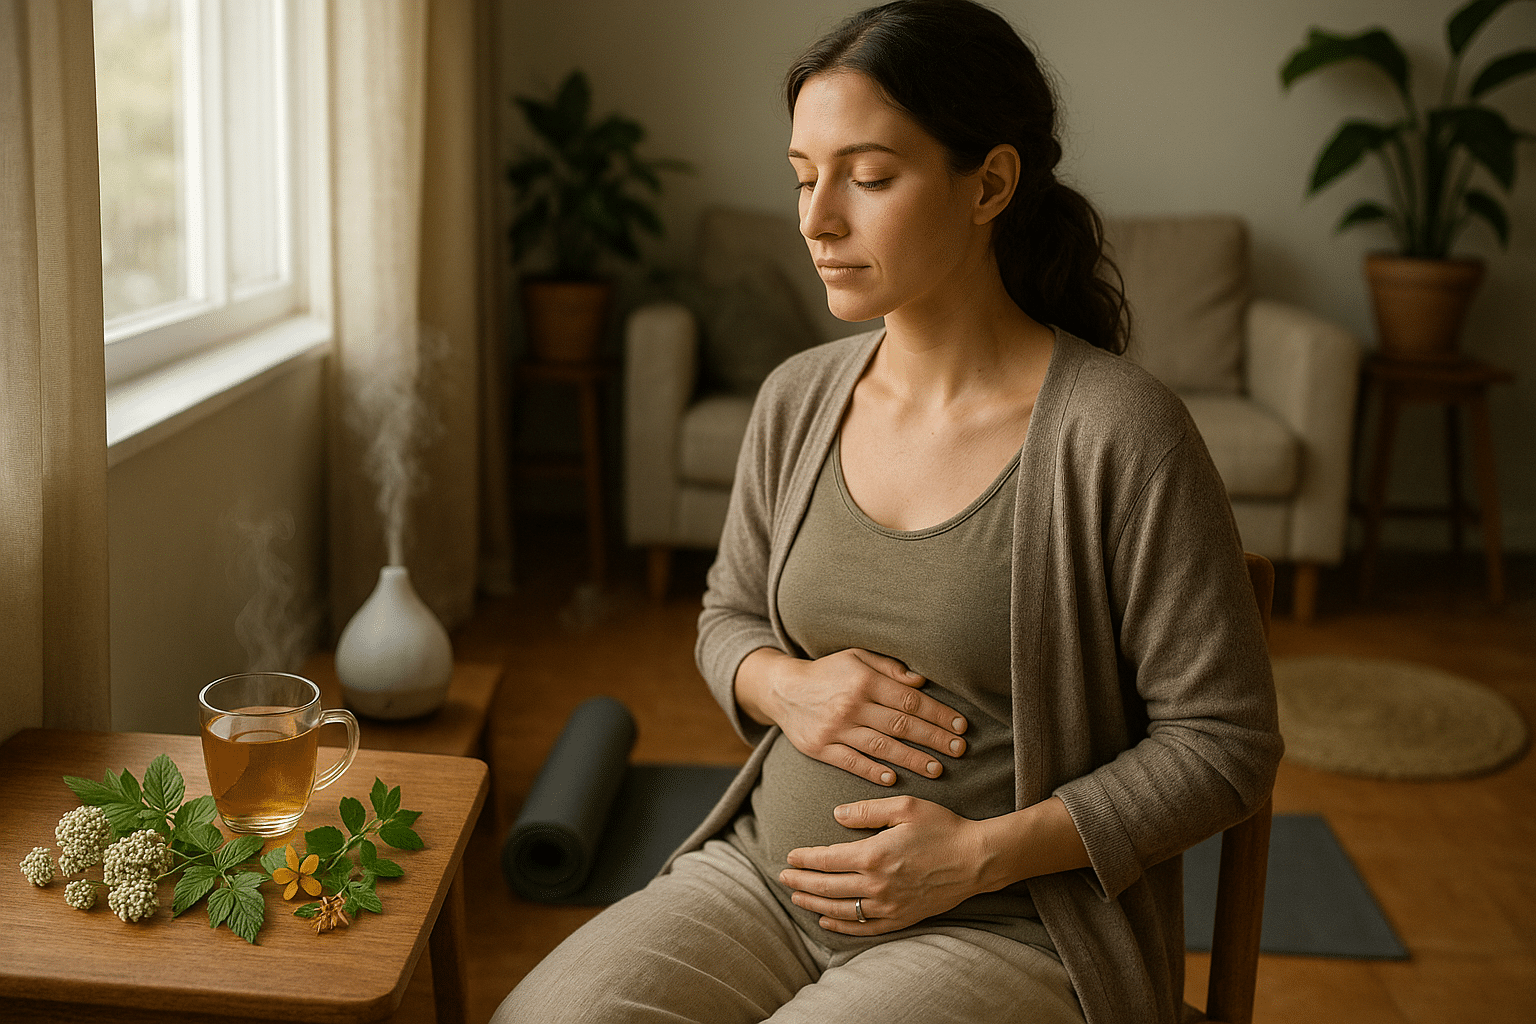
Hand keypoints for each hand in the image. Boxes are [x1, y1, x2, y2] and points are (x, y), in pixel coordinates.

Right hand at [736, 648, 966, 785]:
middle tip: (959, 750)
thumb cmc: (828, 672)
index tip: (960, 726)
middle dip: (933, 739)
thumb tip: (922, 681)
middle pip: (900, 725)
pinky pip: (851, 762)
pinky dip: (873, 771)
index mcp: (864, 680)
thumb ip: (889, 667)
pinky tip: (894, 778)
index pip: (910, 700)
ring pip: (881, 747)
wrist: (782, 689)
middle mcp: (851, 705)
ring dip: (912, 759)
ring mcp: (835, 729)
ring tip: (937, 769)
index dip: (938, 714)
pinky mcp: (820, 748)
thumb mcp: (857, 657)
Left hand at [780, 796, 996, 934]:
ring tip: (797, 896)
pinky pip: (864, 928)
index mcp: (874, 854)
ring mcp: (889, 905)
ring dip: (815, 903)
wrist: (976, 859)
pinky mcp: (901, 918)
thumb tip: (837, 815)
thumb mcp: (905, 807)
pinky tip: (826, 920)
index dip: (805, 859)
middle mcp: (877, 884)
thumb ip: (867, 810)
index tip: (791, 856)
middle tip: (783, 877)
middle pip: (828, 886)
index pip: (827, 859)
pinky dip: (842, 926)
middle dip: (802, 881)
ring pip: (841, 909)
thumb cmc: (942, 827)